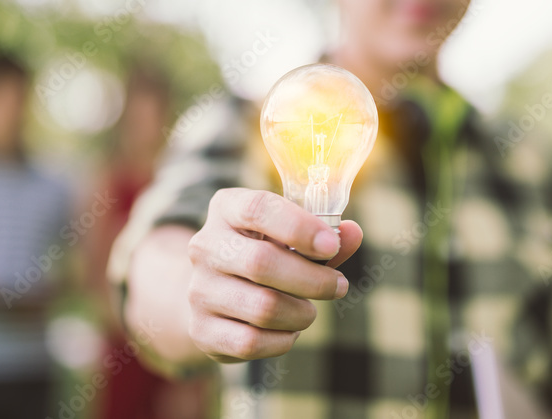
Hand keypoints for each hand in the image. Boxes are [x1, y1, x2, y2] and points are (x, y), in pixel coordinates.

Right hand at [186, 188, 362, 362]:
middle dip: (313, 279)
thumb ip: (324, 235)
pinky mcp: (201, 329)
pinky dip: (283, 340)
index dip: (299, 227)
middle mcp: (205, 246)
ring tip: (309, 310)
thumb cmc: (264, 252)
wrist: (214, 290)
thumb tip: (352, 233)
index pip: (258, 209)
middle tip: (338, 286)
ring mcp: (198, 289)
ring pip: (263, 307)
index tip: (331, 246)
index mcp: (227, 209)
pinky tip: (289, 331)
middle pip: (262, 263)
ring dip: (301, 313)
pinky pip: (251, 342)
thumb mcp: (289, 236)